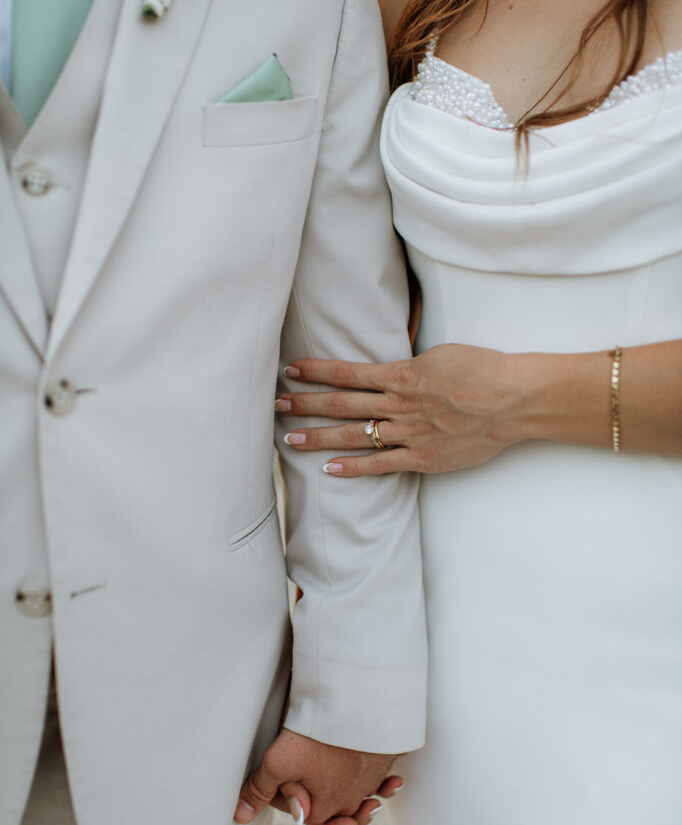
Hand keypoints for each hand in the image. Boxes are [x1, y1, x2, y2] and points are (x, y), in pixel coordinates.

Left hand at [233, 729, 402, 824]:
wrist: (358, 708)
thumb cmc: (316, 737)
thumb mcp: (277, 762)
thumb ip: (260, 790)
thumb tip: (240, 816)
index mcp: (324, 810)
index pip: (304, 814)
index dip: (288, 800)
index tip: (281, 783)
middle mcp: (351, 802)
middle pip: (336, 810)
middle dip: (325, 806)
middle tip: (309, 792)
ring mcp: (370, 783)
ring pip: (362, 797)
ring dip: (360, 799)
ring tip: (355, 796)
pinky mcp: (384, 763)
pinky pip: (382, 780)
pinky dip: (384, 784)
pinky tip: (385, 781)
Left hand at [276, 344, 519, 475]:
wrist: (513, 400)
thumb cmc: (484, 371)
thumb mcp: (441, 354)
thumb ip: (411, 365)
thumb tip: (392, 368)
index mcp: (403, 374)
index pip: (349, 373)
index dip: (317, 372)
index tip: (291, 371)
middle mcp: (399, 404)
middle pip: (342, 405)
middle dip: (305, 405)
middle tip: (276, 405)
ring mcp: (409, 433)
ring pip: (354, 435)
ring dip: (319, 438)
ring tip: (289, 441)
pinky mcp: (423, 457)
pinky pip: (381, 464)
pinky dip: (354, 467)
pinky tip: (330, 470)